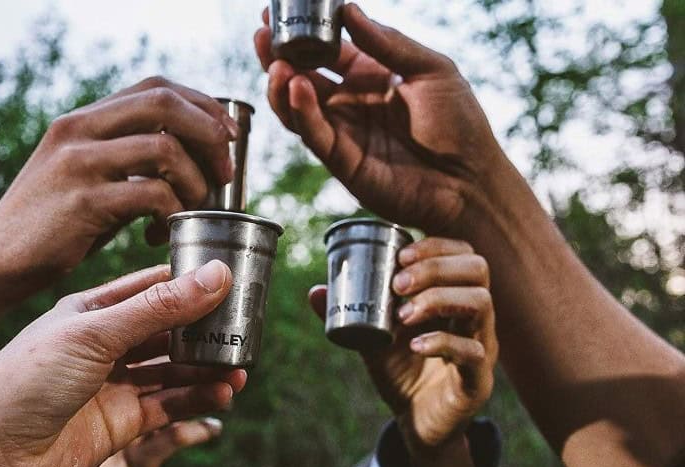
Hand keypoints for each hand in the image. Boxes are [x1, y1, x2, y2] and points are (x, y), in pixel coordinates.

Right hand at [0, 77, 237, 298]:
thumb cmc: (57, 222)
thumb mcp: (89, 175)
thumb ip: (128, 158)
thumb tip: (191, 158)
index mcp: (84, 119)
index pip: (155, 87)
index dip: (201, 105)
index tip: (227, 135)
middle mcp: (79, 129)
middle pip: (164, 103)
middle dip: (209, 134)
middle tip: (224, 173)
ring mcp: (80, 163)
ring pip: (165, 149)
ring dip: (196, 182)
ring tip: (193, 209)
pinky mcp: (84, 201)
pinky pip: (152, 195)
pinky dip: (172, 214)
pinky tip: (160, 234)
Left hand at [0, 260, 244, 466]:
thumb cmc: (28, 379)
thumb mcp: (98, 332)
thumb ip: (161, 307)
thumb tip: (216, 276)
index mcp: (94, 311)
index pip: (152, 288)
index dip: (190, 283)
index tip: (230, 279)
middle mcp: (107, 345)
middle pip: (169, 332)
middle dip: (205, 331)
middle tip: (243, 329)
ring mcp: (116, 384)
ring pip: (173, 371)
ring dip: (206, 369)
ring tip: (240, 368)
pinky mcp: (123, 421)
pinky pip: (169, 405)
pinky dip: (197, 399)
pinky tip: (222, 395)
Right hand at [255, 4, 501, 232]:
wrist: (471, 182)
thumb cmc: (460, 125)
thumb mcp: (431, 69)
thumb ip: (388, 43)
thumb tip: (348, 10)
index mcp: (371, 76)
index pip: (327, 51)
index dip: (302, 33)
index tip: (276, 14)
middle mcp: (351, 104)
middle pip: (303, 78)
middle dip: (279, 57)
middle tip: (262, 36)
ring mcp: (345, 134)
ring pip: (299, 109)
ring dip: (282, 87)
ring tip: (276, 65)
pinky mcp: (344, 163)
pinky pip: (316, 135)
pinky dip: (302, 113)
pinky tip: (296, 88)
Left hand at [310, 238, 496, 466]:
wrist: (416, 422)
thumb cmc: (402, 372)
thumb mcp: (372, 338)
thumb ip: (351, 314)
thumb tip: (315, 291)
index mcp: (454, 298)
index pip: (462, 255)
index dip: (436, 247)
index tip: (401, 255)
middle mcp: (474, 317)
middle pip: (478, 270)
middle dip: (436, 268)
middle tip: (398, 284)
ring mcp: (482, 346)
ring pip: (481, 303)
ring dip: (438, 299)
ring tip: (403, 314)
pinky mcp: (478, 379)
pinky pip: (472, 352)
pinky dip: (441, 343)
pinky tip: (415, 345)